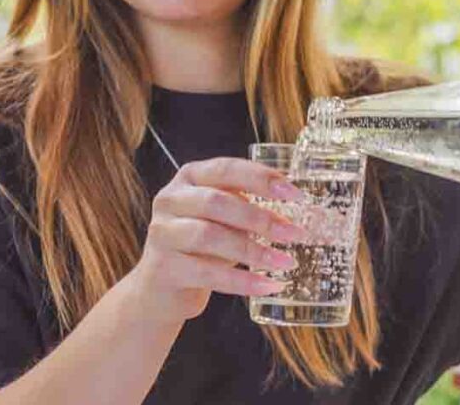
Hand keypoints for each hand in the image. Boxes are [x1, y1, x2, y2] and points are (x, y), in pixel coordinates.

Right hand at [126, 157, 306, 325]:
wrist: (159, 289)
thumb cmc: (199, 247)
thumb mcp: (223, 221)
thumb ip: (249, 209)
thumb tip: (300, 214)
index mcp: (189, 177)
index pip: (227, 169)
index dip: (262, 179)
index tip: (295, 195)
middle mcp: (171, 199)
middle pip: (218, 202)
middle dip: (261, 218)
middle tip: (295, 233)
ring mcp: (163, 233)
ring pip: (210, 236)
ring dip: (254, 250)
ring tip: (285, 262)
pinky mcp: (163, 268)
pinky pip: (208, 273)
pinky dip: (242, 280)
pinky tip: (267, 284)